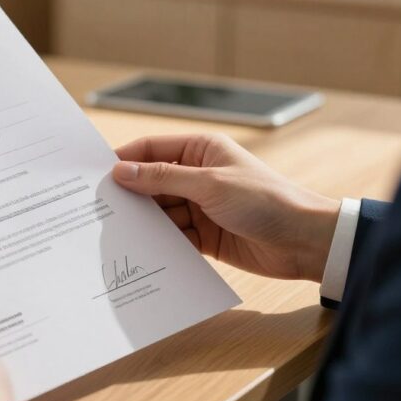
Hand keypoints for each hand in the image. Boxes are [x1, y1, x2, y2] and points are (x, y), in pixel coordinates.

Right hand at [112, 134, 339, 281]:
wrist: (304, 241)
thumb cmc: (265, 200)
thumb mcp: (210, 184)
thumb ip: (163, 178)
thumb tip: (122, 170)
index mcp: (201, 150)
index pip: (152, 150)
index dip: (125, 160)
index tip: (95, 175)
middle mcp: (198, 176)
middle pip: (152, 183)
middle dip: (130, 196)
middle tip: (98, 209)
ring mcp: (201, 207)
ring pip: (160, 212)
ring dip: (144, 222)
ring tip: (115, 233)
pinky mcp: (205, 236)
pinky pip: (174, 237)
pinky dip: (160, 243)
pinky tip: (142, 251)